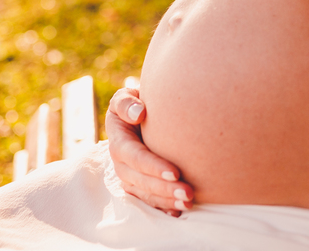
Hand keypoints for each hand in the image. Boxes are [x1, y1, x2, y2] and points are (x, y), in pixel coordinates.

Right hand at [105, 87, 192, 214]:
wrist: (138, 115)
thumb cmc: (136, 104)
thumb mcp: (126, 97)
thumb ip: (127, 102)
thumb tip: (138, 113)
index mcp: (118, 141)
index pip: (134, 156)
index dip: (152, 166)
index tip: (175, 171)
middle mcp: (121, 163)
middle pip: (140, 180)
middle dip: (163, 189)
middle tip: (188, 193)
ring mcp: (129, 176)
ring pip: (144, 193)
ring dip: (165, 200)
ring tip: (189, 202)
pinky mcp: (138, 185)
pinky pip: (148, 199)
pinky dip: (162, 207)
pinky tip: (178, 211)